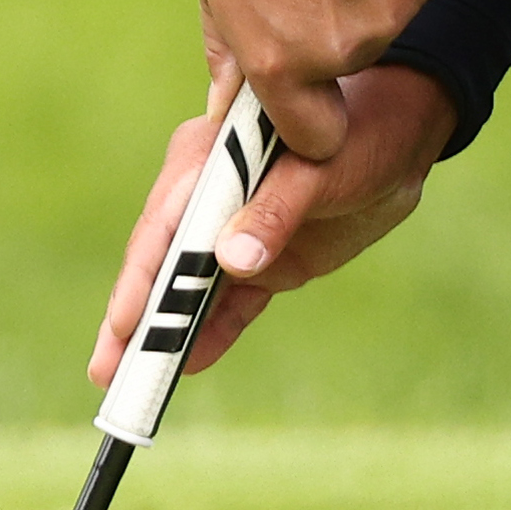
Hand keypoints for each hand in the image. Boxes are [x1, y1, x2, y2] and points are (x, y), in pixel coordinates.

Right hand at [87, 61, 457, 390]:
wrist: (404, 135)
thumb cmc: (359, 129)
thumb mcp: (319, 169)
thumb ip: (275, 211)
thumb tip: (231, 262)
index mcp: (207, 158)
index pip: (164, 224)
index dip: (143, 276)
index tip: (124, 320)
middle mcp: (208, 197)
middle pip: (162, 263)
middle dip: (134, 317)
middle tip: (106, 370)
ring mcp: (233, 232)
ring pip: (189, 290)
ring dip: (165, 333)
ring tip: (131, 380)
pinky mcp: (263, 262)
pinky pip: (231, 303)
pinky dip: (212, 332)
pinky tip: (188, 363)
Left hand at [194, 0, 442, 166]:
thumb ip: (227, 56)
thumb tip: (224, 107)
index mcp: (282, 63)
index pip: (314, 139)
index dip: (310, 121)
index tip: (304, 97)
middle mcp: (339, 52)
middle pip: (346, 70)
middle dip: (327, 39)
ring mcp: (387, 17)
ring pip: (377, 26)